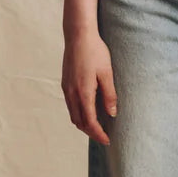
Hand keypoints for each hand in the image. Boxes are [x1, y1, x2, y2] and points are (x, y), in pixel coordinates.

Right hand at [62, 29, 116, 144]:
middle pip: (79, 122)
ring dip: (84, 124)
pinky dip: (78, 113)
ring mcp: (66, 88)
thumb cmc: (95, 52)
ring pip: (73, 115)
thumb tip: (112, 114)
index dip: (99, 134)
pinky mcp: (65, 83)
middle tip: (104, 136)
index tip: (108, 140)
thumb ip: (109, 95)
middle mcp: (72, 93)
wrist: (78, 36)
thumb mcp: (107, 73)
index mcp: (83, 93)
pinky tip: (88, 111)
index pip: (90, 122)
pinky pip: (70, 105)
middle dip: (91, 132)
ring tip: (97, 127)